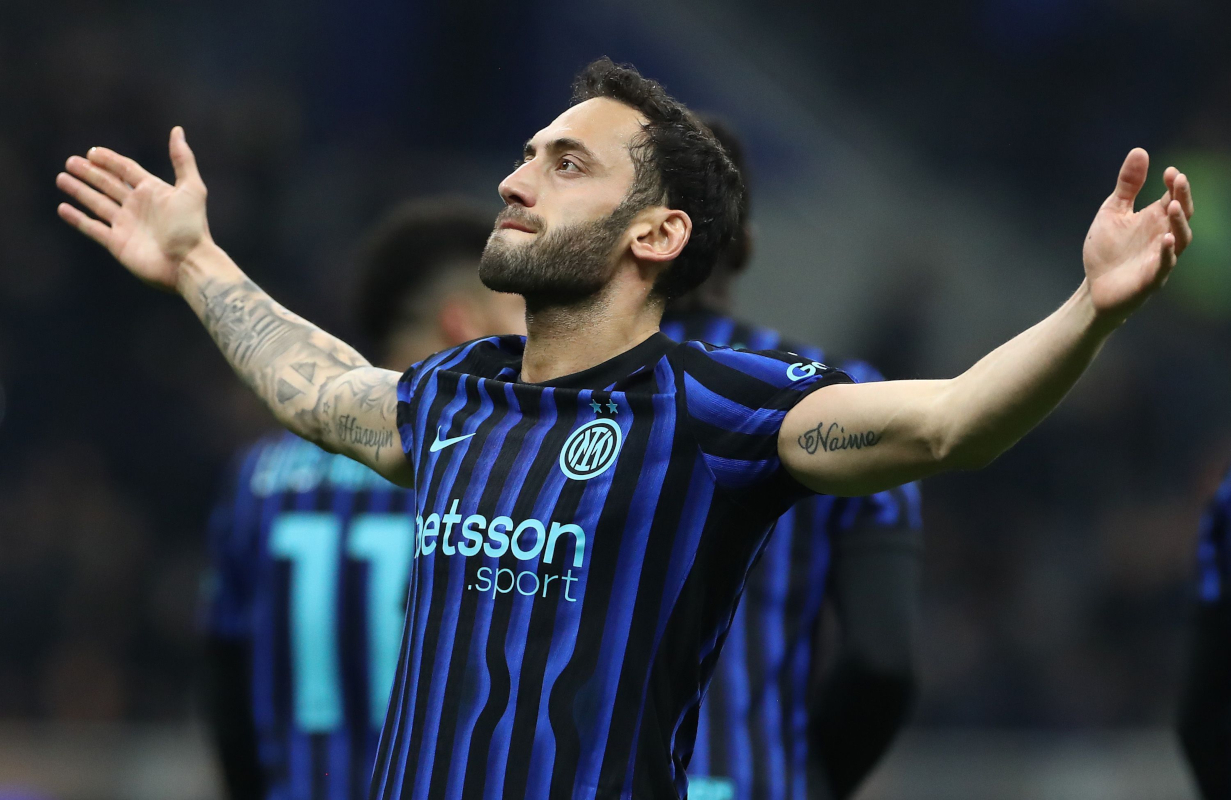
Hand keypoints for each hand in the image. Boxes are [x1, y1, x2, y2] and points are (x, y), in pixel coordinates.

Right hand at [56, 127, 210, 291]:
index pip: (126, 169)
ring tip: (61, 178)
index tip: (91, 151)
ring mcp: (126, 225)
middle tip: (70, 161)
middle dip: (89, 173)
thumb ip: (182, 160)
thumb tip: (177, 130)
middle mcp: (138, 206)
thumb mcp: (191, 189)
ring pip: (97, 203)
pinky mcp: (117, 243)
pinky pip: (92, 228)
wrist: (189, 264)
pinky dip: (77, 219)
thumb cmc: (191, 227)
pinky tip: (63, 208)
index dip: (109, 160)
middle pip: (108, 184)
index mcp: (153, 191)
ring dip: (79, 191)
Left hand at [1082, 148, 1193, 325]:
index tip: (1169, 170)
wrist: (1094, 287)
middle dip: (1182, 197)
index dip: (1175, 184)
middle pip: (1182, 215)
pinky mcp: (1151, 278)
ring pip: (1180, 239)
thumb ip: (1127, 186)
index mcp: (1155, 219)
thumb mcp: (1113, 212)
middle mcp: (1163, 236)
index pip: (1173, 197)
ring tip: (1173, 206)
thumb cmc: (1107, 250)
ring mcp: (1160, 258)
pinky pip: (1165, 266)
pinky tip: (1166, 240)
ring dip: (1178, 222)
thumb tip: (1140, 151)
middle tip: (1179, 180)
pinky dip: (1167, 253)